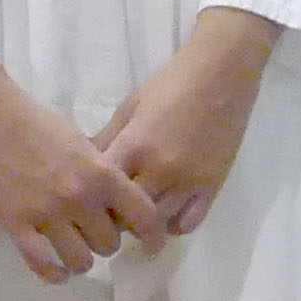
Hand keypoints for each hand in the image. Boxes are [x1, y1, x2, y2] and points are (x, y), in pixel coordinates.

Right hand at [0, 59, 167, 281]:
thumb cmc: (34, 121)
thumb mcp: (80, 141)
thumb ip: (101, 171)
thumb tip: (117, 199)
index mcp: (101, 173)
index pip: (143, 215)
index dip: (152, 234)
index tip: (150, 244)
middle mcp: (79, 198)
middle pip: (109, 244)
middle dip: (104, 241)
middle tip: (93, 234)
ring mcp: (46, 214)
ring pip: (80, 261)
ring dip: (80, 260)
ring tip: (73, 251)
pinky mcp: (16, 224)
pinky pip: (42, 264)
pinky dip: (54, 274)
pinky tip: (56, 271)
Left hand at [89, 15, 280, 236]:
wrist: (222, 75)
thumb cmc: (171, 84)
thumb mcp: (129, 108)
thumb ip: (105, 140)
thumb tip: (79, 164)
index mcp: (134, 146)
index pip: (102, 192)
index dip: (91, 200)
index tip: (87, 200)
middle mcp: (160, 170)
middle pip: (126, 216)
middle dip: (113, 216)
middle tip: (109, 212)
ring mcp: (189, 182)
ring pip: (156, 224)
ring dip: (142, 225)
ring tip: (135, 216)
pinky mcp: (212, 187)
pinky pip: (189, 223)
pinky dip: (173, 224)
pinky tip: (165, 213)